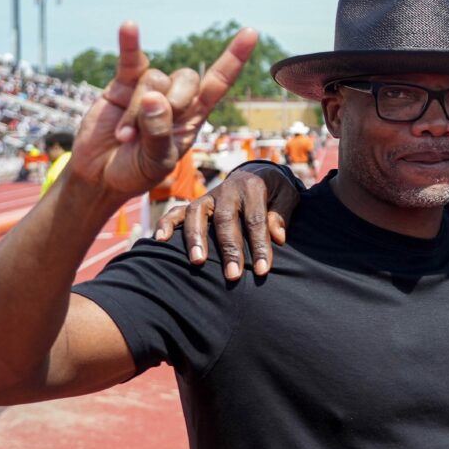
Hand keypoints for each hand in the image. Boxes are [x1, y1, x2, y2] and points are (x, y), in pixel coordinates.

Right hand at [67, 22, 256, 200]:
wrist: (101, 175)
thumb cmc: (136, 171)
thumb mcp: (156, 161)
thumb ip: (159, 133)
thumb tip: (154, 97)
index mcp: (194, 117)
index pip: (218, 83)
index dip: (234, 59)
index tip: (251, 33)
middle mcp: (175, 98)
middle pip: (187, 78)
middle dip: (174, 102)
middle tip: (150, 132)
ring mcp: (148, 89)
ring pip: (154, 79)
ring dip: (137, 112)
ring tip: (126, 138)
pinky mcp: (121, 86)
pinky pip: (130, 60)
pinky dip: (129, 44)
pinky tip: (129, 27)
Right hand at [154, 164, 300, 279]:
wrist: (258, 173)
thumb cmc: (275, 192)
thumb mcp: (287, 196)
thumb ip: (282, 214)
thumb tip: (277, 237)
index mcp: (253, 186)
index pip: (255, 218)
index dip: (259, 245)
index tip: (262, 269)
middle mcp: (228, 189)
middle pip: (225, 219)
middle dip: (229, 248)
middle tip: (233, 275)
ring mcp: (209, 196)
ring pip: (196, 213)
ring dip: (195, 238)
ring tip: (198, 262)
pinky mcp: (196, 203)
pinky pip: (176, 211)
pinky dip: (166, 223)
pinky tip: (160, 241)